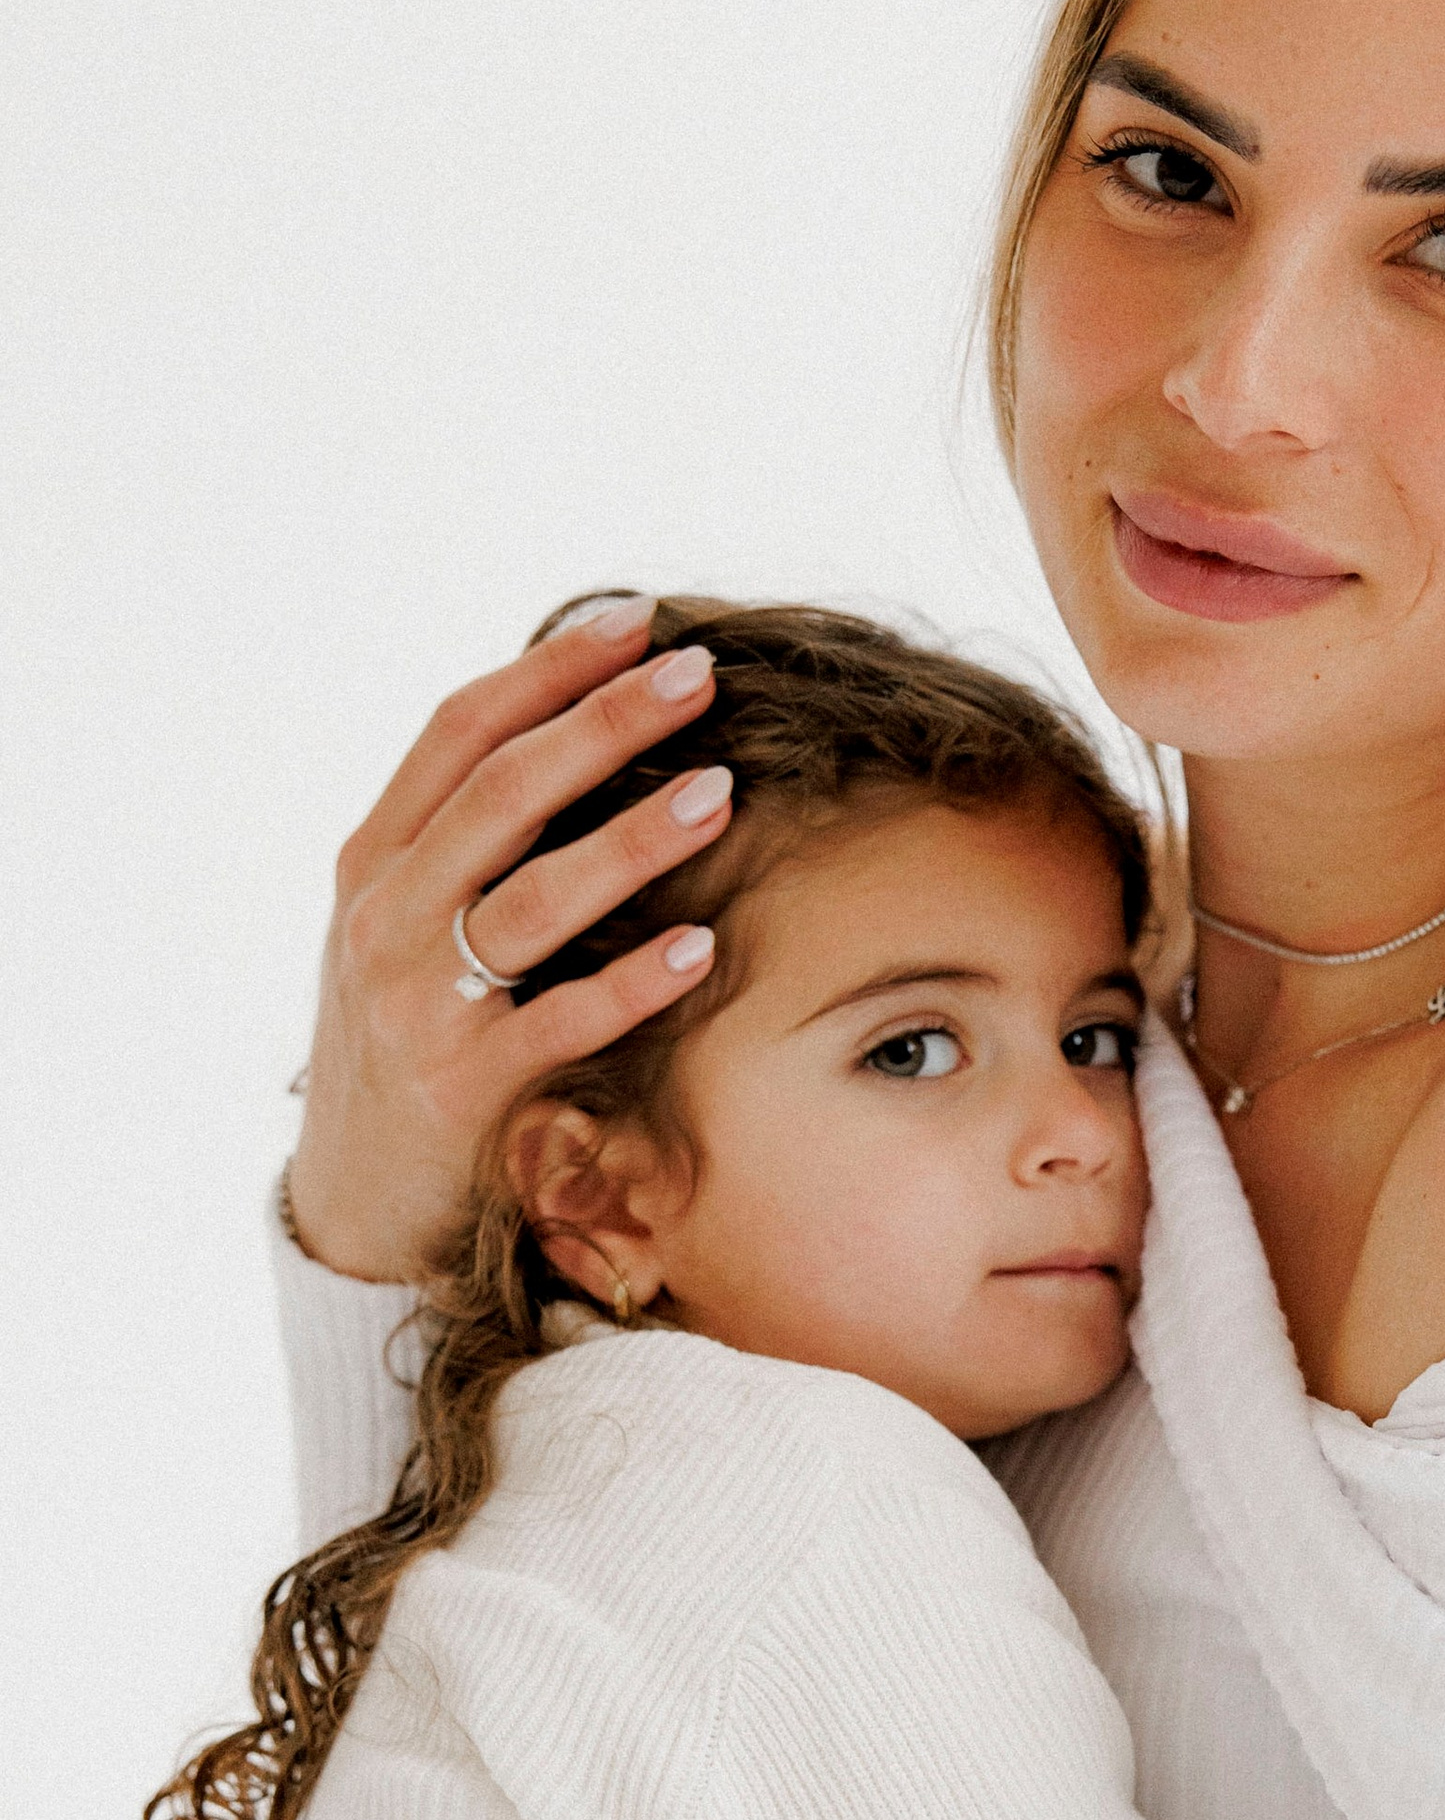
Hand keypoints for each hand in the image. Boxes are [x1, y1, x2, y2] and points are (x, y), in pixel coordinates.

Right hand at [286, 599, 732, 1279]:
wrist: (351, 1199)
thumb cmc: (404, 1041)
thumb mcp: (404, 927)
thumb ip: (463, 841)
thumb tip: (570, 730)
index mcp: (375, 858)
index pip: (460, 730)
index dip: (550, 669)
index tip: (638, 621)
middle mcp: (386, 916)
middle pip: (502, 792)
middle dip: (604, 723)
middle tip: (699, 672)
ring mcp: (419, 1003)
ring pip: (532, 899)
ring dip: (630, 840)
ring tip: (719, 791)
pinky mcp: (465, 1088)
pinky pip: (561, 1022)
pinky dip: (632, 982)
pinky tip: (701, 946)